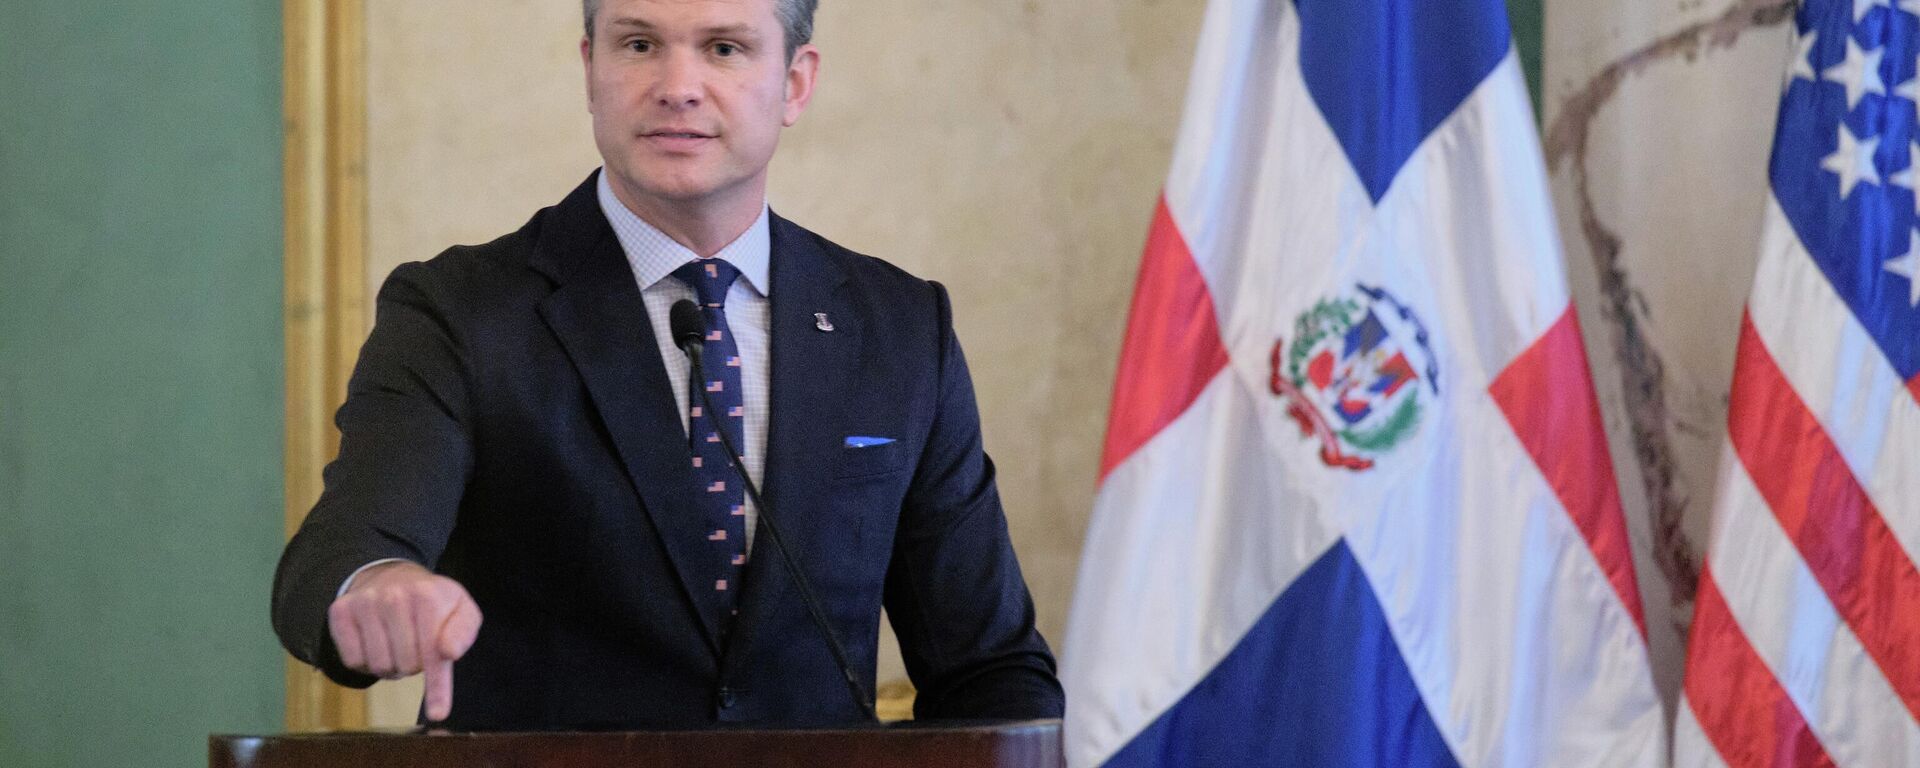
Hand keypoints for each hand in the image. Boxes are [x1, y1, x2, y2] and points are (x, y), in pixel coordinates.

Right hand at [327, 561, 481, 721]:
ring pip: (379, 666)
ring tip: (396, 645)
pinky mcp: (340, 610)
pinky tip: (374, 643)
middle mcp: (394, 596)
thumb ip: (463, 632)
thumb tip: (448, 652)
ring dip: (391, 666)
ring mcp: (364, 602)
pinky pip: (353, 661)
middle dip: (414, 665)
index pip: (433, 653)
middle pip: (406, 665)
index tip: (438, 713)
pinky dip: (366, 662)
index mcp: (428, 596)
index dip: (437, 687)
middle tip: (415, 646)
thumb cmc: (433, 602)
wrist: (393, 576)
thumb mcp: (461, 610)